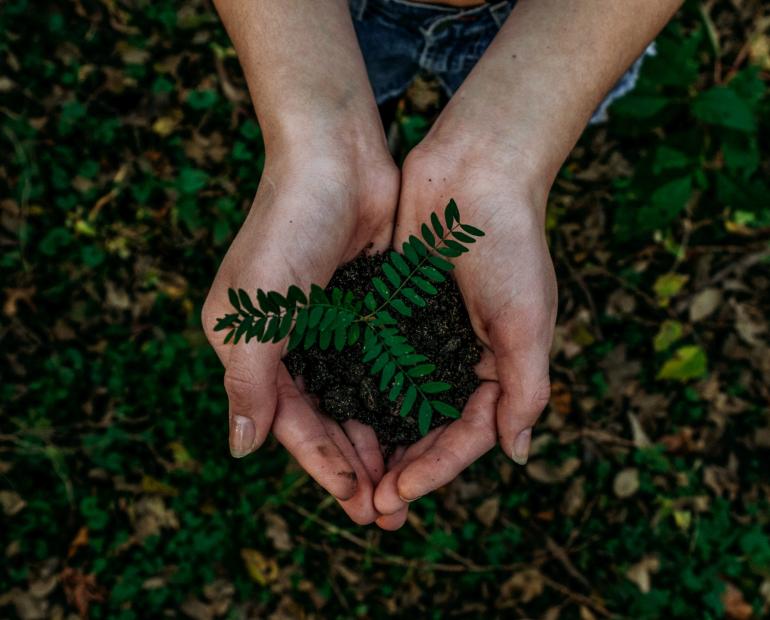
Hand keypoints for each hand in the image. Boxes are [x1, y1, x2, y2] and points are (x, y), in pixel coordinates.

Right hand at [202, 137, 398, 524]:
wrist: (335, 158)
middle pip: (325, 419)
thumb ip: (248, 382)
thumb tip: (241, 450)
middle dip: (355, 465)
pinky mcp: (366, 308)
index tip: (357, 502)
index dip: (322, 464)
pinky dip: (396, 398)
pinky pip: (381, 366)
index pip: (289, 422)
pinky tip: (420, 426)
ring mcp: (330, 326)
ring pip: (356, 399)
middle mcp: (289, 343)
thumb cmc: (287, 229)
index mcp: (253, 347)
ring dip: (379, 439)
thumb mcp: (255, 312)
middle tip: (389, 510)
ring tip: (407, 481)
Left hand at [373, 140, 556, 529]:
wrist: (475, 171)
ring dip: (375, 440)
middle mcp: (459, 358)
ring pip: (396, 402)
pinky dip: (357, 390)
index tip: (399, 493)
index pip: (467, 435)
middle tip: (369, 505)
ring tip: (349, 476)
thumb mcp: (528, 321)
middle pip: (428, 428)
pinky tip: (333, 416)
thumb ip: (525, 389)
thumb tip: (516, 454)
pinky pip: (373, 361)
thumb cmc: (510, 244)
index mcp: (498, 367)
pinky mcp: (393, 311)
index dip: (435, 469)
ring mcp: (424, 336)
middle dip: (402, 467)